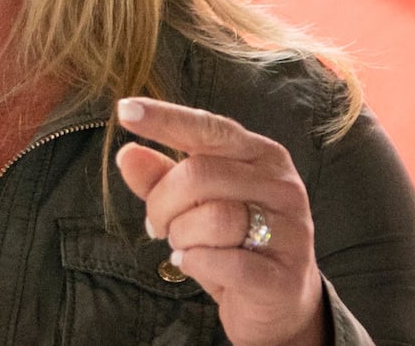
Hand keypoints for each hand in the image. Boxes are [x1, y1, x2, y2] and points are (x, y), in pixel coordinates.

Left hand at [115, 98, 326, 345]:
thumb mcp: (193, 205)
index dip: (165, 119)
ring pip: (212, 218)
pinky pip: (226, 261)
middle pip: (200, 176)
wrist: (280, 304)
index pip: (209, 128)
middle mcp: (281, 184)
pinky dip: (196, 263)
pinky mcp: (284, 275)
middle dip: (162, 203)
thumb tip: (127, 153)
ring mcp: (290, 229)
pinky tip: (193, 263)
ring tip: (184, 246)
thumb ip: (161, 177)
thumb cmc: (232, 242)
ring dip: (181, 236)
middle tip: (158, 225)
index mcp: (261, 155)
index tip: (124, 110)